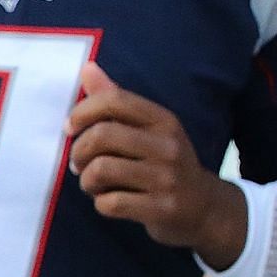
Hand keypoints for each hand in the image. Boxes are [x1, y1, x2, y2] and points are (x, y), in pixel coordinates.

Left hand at [66, 62, 245, 266]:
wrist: (205, 209)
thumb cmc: (164, 164)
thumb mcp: (147, 129)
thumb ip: (114, 100)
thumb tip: (87, 67)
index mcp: (163, 120)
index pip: (113, 100)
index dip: (81, 112)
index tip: (70, 129)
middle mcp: (168, 145)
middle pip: (101, 135)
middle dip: (78, 152)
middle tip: (79, 164)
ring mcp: (168, 178)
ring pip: (101, 170)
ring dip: (86, 180)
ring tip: (94, 184)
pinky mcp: (163, 209)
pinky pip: (110, 203)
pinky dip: (100, 203)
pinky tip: (109, 202)